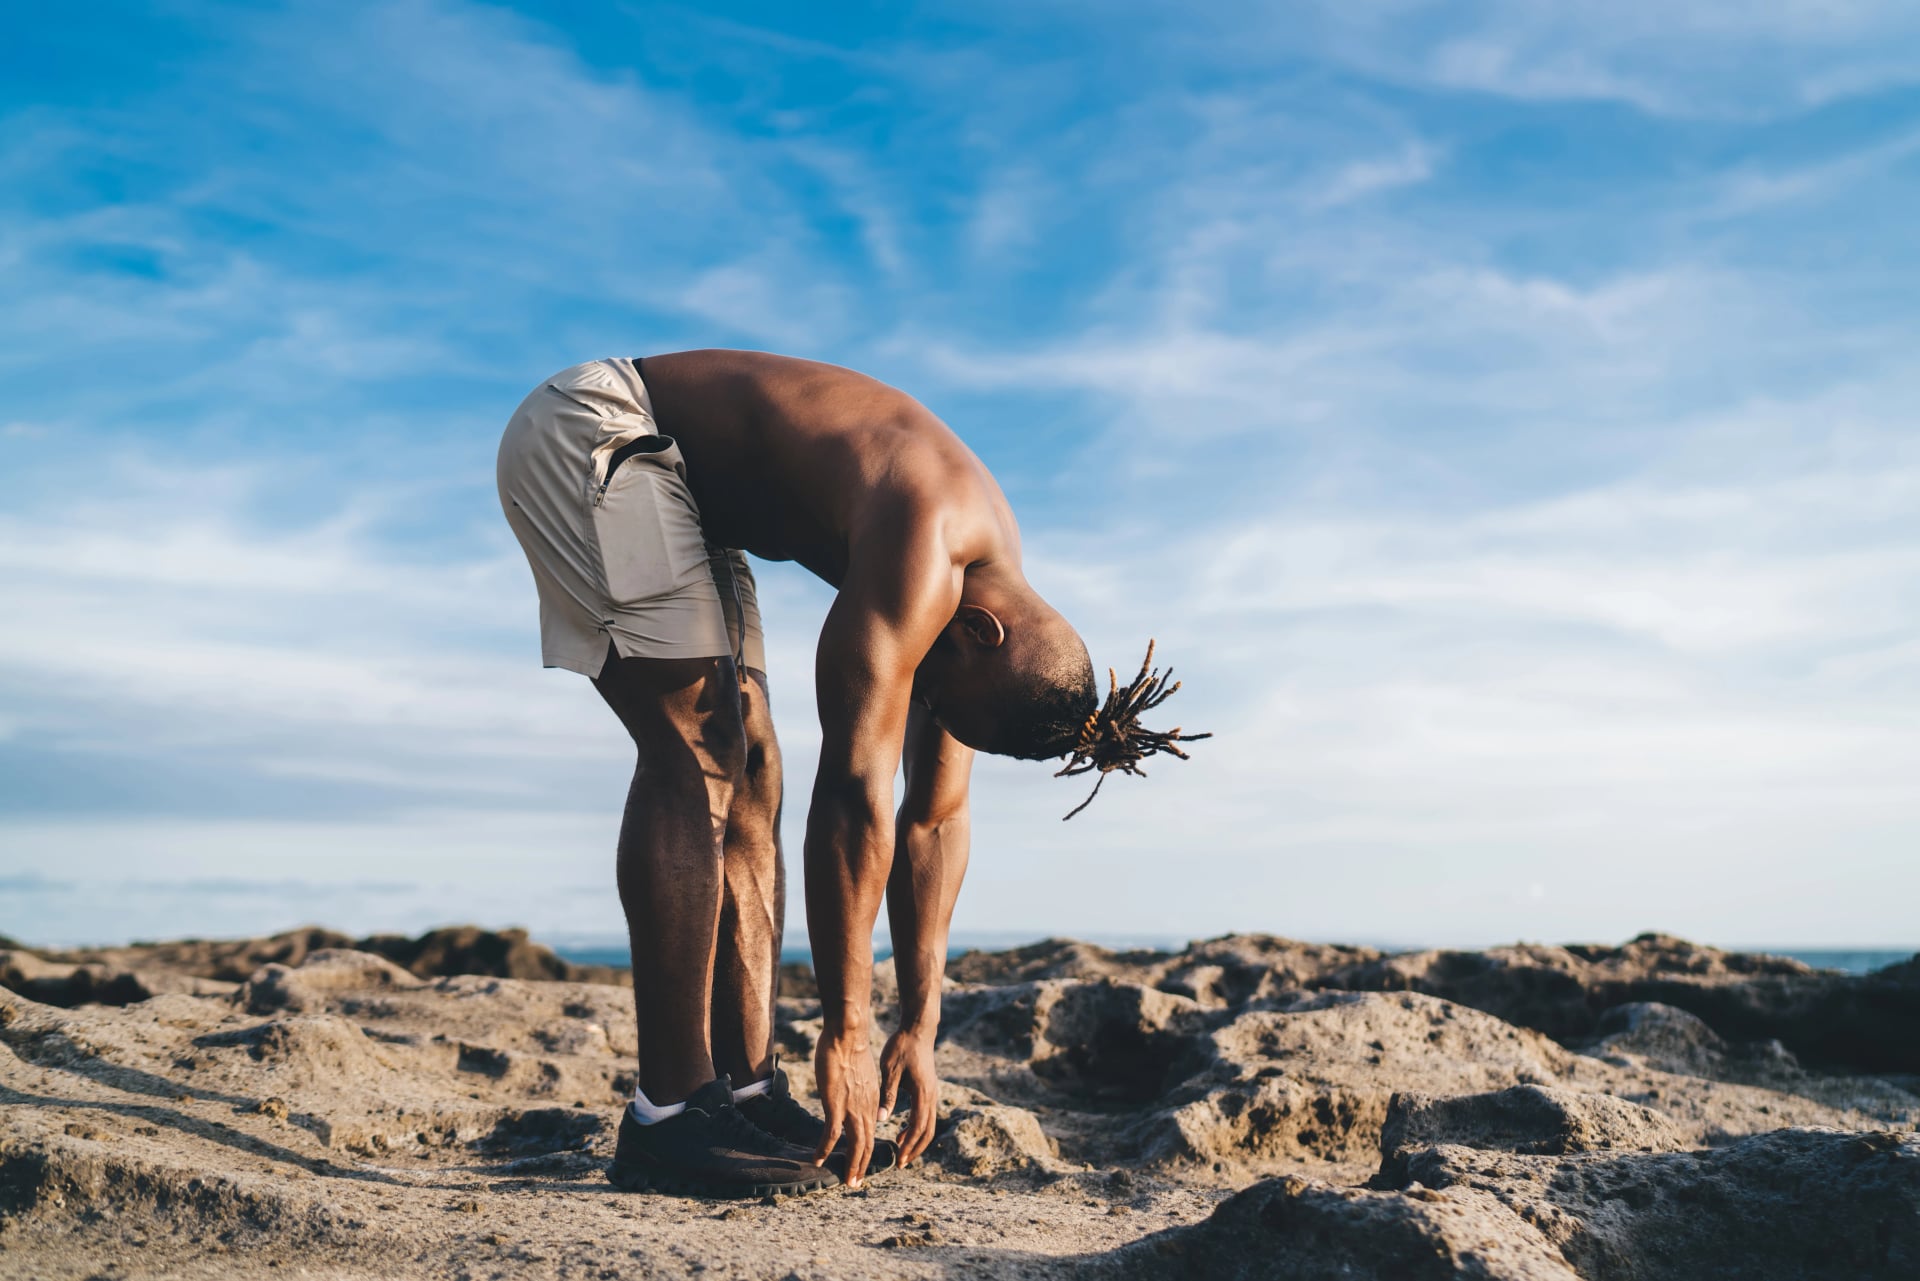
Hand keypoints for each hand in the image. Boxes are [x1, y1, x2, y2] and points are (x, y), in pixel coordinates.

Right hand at [813, 1027, 878, 1186]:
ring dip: (851, 1166)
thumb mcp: (861, 1074)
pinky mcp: (836, 1104)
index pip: (871, 1133)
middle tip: (856, 1183)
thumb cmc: (851, 1047)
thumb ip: (862, 1089)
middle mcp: (866, 1108)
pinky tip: (818, 1160)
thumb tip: (857, 1094)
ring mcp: (851, 1107)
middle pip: (867, 1144)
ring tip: (847, 1182)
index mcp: (872, 1102)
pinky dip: (825, 1149)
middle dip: (862, 1166)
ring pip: (855, 1145)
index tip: (861, 1163)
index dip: (867, 1151)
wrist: (848, 1034)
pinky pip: (831, 1134)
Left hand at [878, 1028, 940, 1165]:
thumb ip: (887, 1094)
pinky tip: (902, 1132)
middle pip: (928, 1131)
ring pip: (929, 1124)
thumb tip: (881, 1119)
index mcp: (922, 1093)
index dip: (908, 1145)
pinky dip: (917, 1128)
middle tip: (901, 1163)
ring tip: (901, 1152)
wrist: (918, 1028)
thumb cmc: (902, 1046)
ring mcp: (932, 1092)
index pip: (917, 1127)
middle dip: (915, 1149)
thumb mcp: (890, 1069)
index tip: (898, 1160)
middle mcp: (931, 1095)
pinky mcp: (929, 1088)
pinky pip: (926, 1115)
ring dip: (917, 1140)